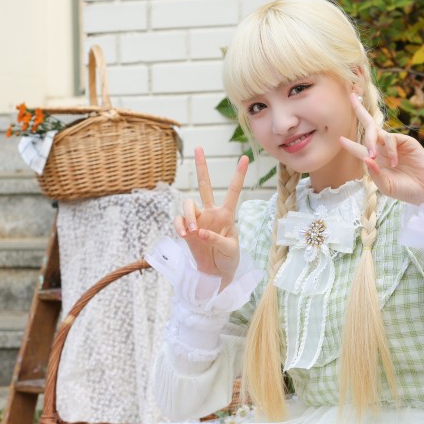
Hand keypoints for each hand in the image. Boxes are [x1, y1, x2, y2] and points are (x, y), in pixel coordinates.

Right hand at [175, 147, 248, 287]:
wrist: (216, 275)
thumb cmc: (229, 260)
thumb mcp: (231, 250)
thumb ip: (218, 239)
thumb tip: (201, 232)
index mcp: (227, 214)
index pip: (233, 191)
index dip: (238, 175)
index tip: (245, 158)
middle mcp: (211, 212)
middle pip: (204, 185)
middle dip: (202, 166)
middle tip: (199, 148)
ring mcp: (197, 220)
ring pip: (187, 204)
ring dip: (187, 215)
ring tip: (192, 231)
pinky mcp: (187, 230)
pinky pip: (178, 221)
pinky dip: (179, 226)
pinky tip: (185, 235)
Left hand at [339, 93, 423, 204]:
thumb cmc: (406, 190)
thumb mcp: (386, 186)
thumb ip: (374, 174)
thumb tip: (365, 157)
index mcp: (376, 161)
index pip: (359, 150)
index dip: (349, 145)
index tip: (340, 139)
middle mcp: (383, 150)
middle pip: (368, 127)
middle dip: (359, 111)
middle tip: (352, 97)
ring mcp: (394, 144)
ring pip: (376, 132)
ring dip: (370, 141)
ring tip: (373, 156)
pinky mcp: (405, 141)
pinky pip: (390, 139)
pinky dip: (389, 149)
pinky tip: (393, 162)